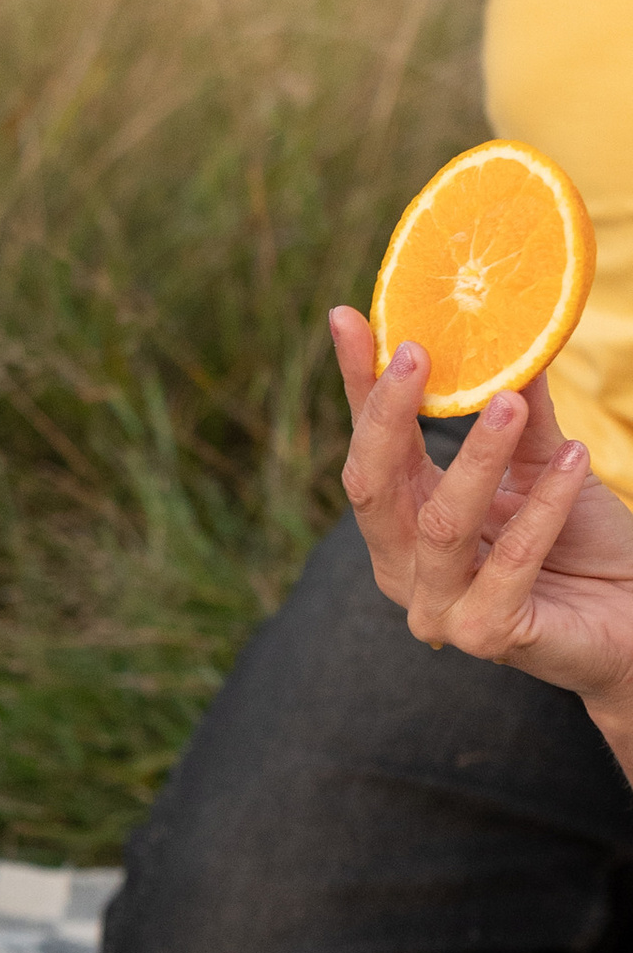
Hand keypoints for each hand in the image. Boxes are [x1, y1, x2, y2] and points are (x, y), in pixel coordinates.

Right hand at [337, 311, 632, 715]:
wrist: (632, 617)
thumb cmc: (582, 543)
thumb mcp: (544, 460)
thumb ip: (521, 408)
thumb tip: (512, 330)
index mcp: (404, 522)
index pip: (369, 446)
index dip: (355, 383)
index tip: (348, 318)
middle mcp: (404, 567)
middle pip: (372, 487)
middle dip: (389, 415)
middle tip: (418, 351)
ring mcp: (439, 608)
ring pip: (439, 524)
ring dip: (477, 457)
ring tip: (512, 404)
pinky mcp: (486, 635)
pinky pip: (510, 564)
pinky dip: (543, 508)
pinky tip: (575, 459)